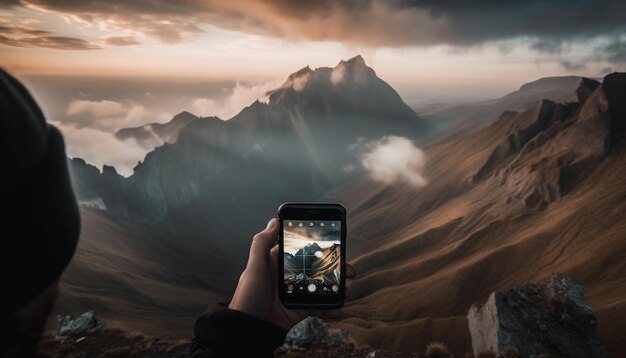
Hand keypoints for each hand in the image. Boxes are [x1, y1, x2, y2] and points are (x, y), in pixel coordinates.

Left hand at [228, 218, 356, 329]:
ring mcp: (297, 292)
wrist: (250, 328)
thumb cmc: (247, 296)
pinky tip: (340, 310)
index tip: (335, 246)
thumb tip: (274, 221)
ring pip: (322, 287)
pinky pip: (319, 307)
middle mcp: (289, 275)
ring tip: (348, 292)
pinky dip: (331, 309)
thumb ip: (262, 243)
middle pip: (317, 268)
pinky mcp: (300, 309)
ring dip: (337, 289)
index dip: (318, 247)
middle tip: (350, 271)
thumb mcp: (254, 267)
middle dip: (335, 269)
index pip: (301, 250)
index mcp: (278, 262)